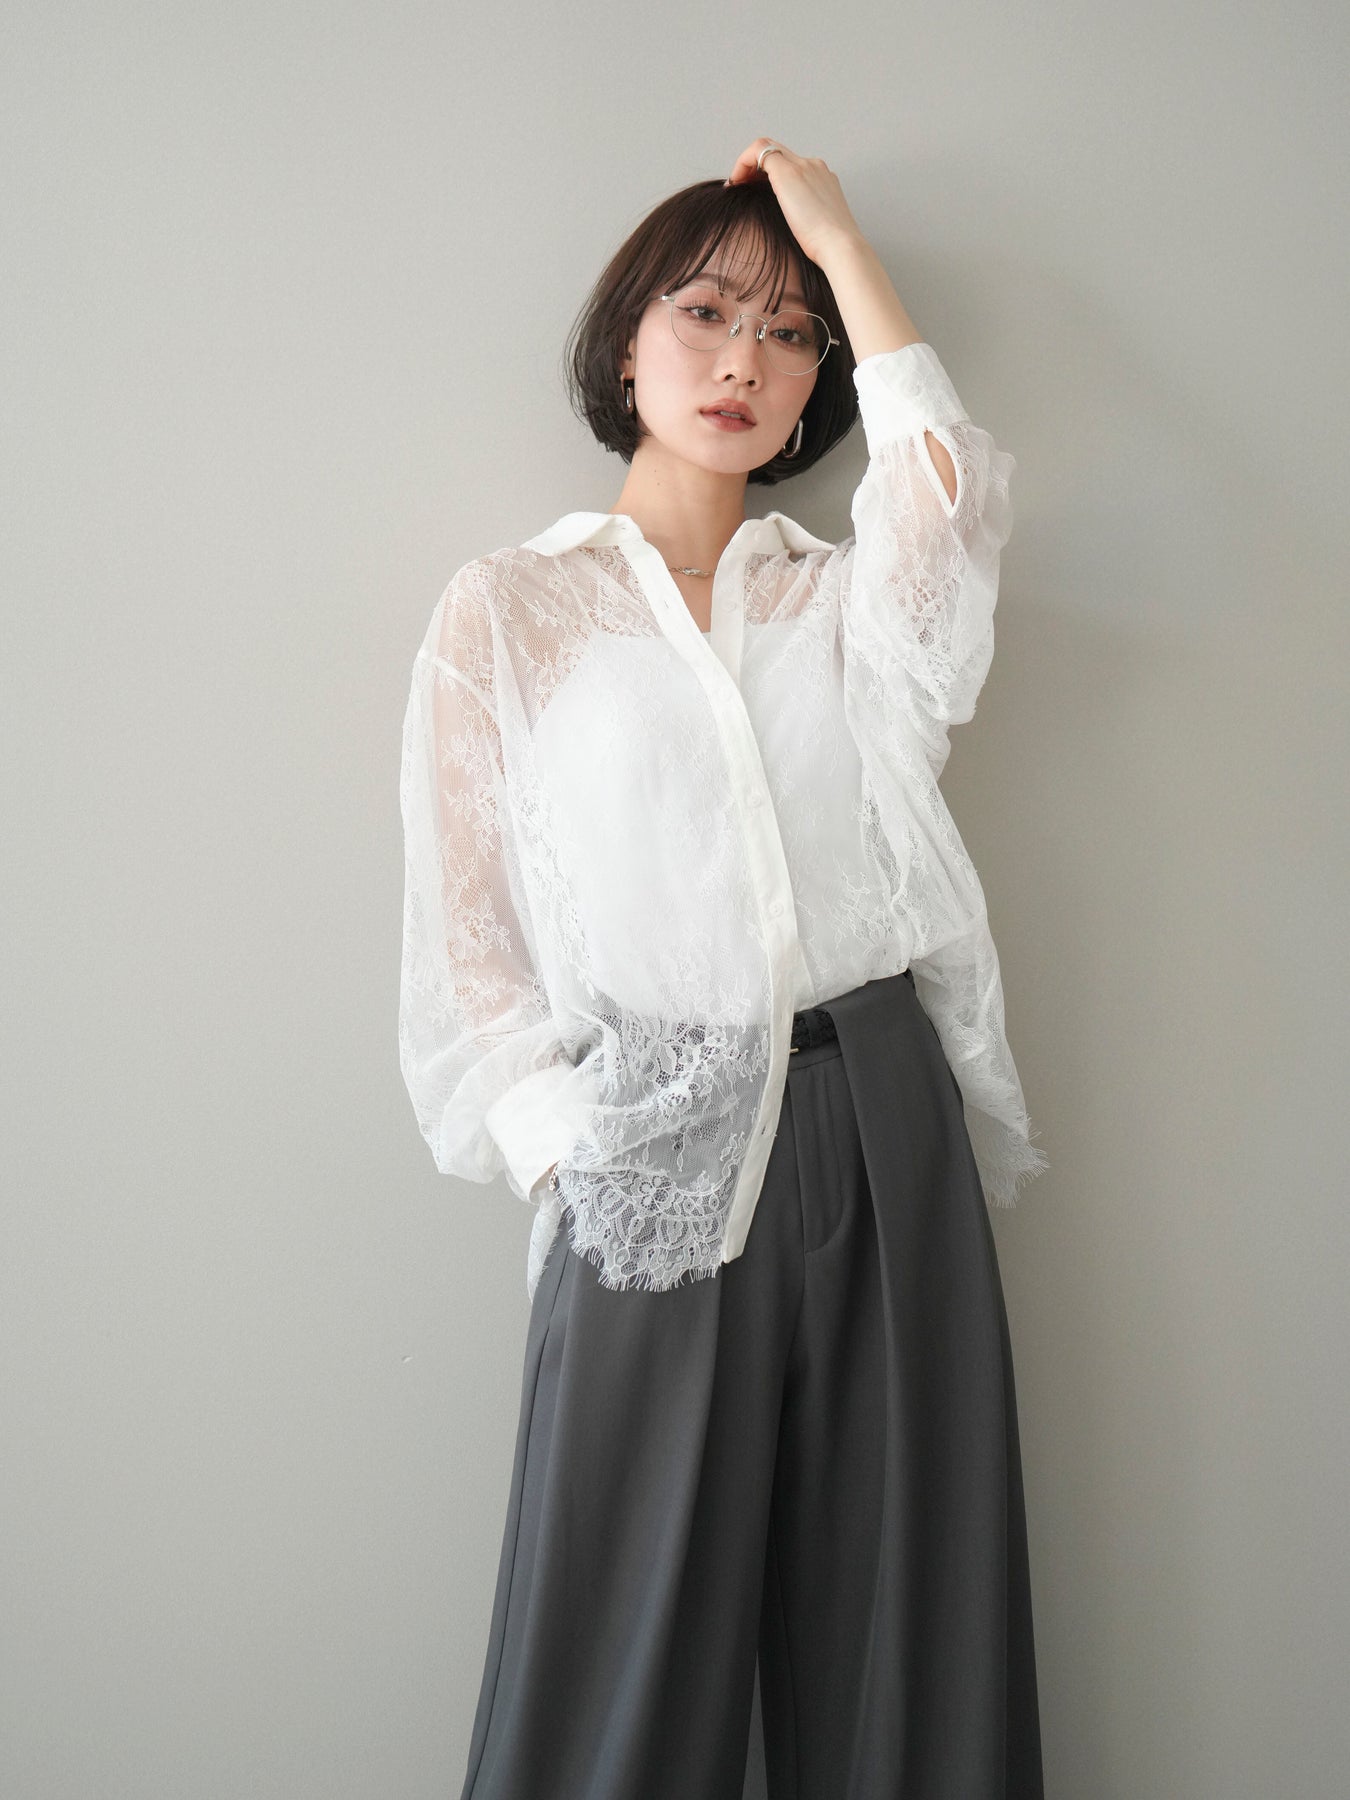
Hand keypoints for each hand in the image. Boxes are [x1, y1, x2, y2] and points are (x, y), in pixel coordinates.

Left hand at [724, 139, 865, 266]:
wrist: (839, 246)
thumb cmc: (829, 247)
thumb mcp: (819, 227)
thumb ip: (806, 217)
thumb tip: (791, 226)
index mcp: (823, 179)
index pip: (792, 164)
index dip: (770, 173)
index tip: (756, 191)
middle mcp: (814, 166)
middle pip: (779, 152)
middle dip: (756, 166)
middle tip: (740, 186)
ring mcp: (803, 165)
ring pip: (769, 148)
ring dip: (748, 164)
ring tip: (736, 185)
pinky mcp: (788, 172)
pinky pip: (759, 151)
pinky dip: (742, 163)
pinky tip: (735, 184)